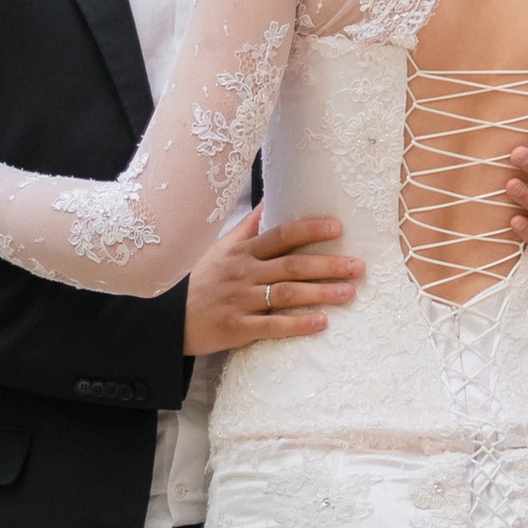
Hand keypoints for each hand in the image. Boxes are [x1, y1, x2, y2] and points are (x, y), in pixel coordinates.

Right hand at [184, 208, 363, 352]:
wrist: (170, 317)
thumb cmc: (202, 278)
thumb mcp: (223, 247)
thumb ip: (249, 226)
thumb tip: (270, 200)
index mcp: (243, 251)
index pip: (281, 235)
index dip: (309, 230)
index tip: (337, 227)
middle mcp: (244, 272)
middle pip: (291, 265)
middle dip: (328, 265)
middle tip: (358, 266)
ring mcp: (241, 300)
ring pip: (286, 294)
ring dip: (320, 293)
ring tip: (348, 293)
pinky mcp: (237, 328)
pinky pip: (272, 326)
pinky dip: (297, 324)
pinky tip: (320, 323)